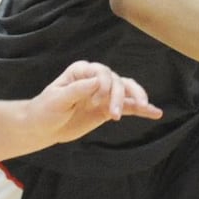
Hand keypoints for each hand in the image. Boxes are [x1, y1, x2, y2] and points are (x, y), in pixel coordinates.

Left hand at [29, 61, 161, 144]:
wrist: (43, 127)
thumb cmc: (45, 110)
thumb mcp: (57, 100)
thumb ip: (76, 90)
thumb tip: (96, 81)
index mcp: (81, 71)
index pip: (102, 72)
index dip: (104, 85)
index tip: (95, 102)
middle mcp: (96, 79)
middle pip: (116, 81)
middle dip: (119, 96)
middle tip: (114, 115)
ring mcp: (103, 94)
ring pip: (126, 90)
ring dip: (136, 98)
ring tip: (146, 107)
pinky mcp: (108, 109)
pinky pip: (129, 107)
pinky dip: (142, 109)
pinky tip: (155, 113)